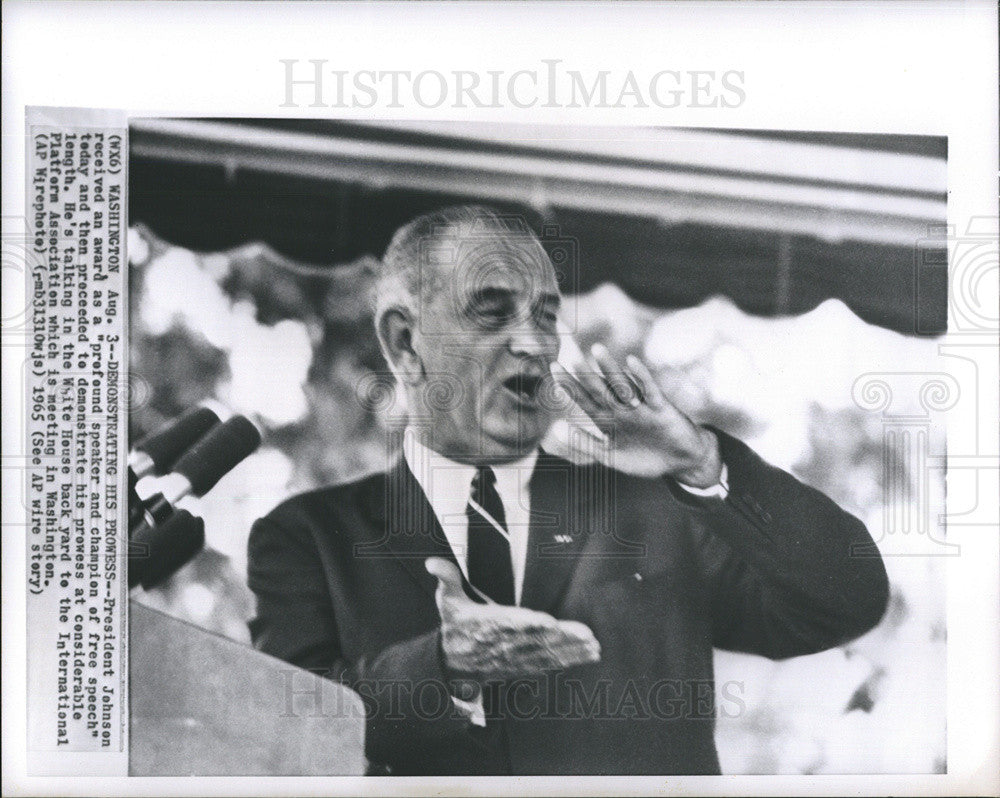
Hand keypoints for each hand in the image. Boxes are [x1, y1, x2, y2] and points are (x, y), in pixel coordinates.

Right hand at [426, 558, 600, 679]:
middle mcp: (506, 644)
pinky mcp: (524, 666)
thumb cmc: (456, 626)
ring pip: (547, 654)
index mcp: (489, 625)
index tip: (546, 622)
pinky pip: (549, 664)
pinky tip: (587, 656)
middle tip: (586, 636)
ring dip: (572, 651)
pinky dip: (569, 661)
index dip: (528, 624)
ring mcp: (517, 657)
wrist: (452, 663)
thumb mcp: (447, 601)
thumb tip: (432, 562)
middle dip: (563, 639)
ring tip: (593, 647)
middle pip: (537, 641)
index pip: (510, 624)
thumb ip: (445, 579)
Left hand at [551, 344, 722, 486]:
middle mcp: (621, 409)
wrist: (679, 462)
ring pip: (622, 386)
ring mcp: (640, 408)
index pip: (584, 400)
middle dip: (585, 376)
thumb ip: (585, 444)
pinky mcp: (660, 409)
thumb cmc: (643, 458)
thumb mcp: (610, 456)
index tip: (554, 370)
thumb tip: (555, 430)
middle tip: (570, 359)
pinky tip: (631, 362)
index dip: (569, 387)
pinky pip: (650, 391)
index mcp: (607, 419)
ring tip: (597, 350)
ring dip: (610, 369)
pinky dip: (642, 377)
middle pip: (600, 390)